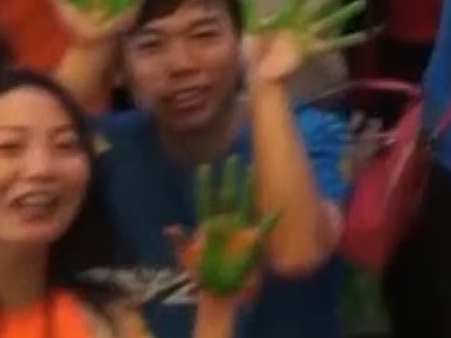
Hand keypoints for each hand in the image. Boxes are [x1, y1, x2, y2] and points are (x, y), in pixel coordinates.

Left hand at [165, 157, 277, 303]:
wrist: (220, 291)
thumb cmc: (202, 274)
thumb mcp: (187, 259)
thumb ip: (181, 243)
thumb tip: (170, 227)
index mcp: (208, 226)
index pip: (205, 201)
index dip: (205, 185)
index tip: (204, 168)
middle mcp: (225, 222)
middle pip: (228, 196)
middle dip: (230, 178)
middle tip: (233, 158)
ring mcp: (239, 229)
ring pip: (245, 203)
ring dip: (250, 188)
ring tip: (253, 170)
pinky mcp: (252, 240)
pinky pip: (264, 227)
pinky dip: (271, 219)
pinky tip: (280, 208)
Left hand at [242, 0, 367, 85]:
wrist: (261, 74)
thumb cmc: (255, 52)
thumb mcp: (251, 28)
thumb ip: (250, 9)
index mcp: (289, 15)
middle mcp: (303, 23)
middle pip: (323, 5)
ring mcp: (310, 36)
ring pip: (332, 20)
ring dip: (346, 13)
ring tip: (362, 3)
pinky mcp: (314, 50)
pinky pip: (333, 43)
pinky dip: (348, 40)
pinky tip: (362, 36)